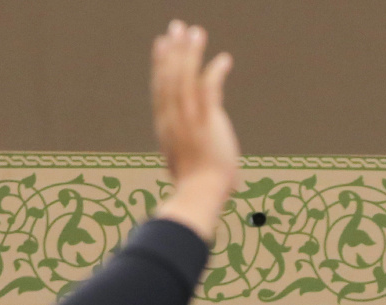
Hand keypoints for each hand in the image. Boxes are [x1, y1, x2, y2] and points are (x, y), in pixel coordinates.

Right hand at [150, 22, 240, 241]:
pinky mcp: (205, 122)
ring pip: (185, 78)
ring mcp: (188, 119)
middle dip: (173, 50)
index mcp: (165, 127)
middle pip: (169, 76)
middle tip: (176, 27)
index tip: (162, 45)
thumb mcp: (182, 166)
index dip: (161, 64)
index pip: (160, 89)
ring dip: (190, 53)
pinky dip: (215, 72)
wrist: (199, 196)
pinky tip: (224, 59)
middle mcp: (172, 119)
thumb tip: (187, 163)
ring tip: (196, 32)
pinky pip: (209, 89)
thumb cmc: (195, 189)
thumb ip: (184, 154)